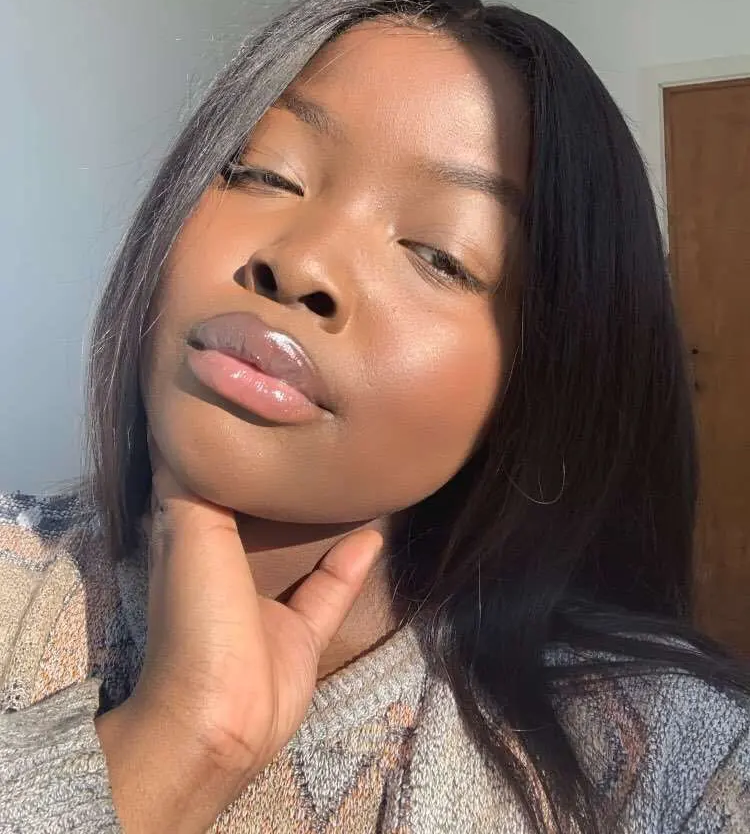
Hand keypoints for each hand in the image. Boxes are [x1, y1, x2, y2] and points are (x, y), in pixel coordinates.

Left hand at [95, 445, 383, 833]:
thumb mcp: (187, 528)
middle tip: (307, 423)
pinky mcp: (300, 633)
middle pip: (248, 507)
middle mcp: (222, 563)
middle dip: (271, 471)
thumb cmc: (196, 612)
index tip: (244, 398)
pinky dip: (350, 564)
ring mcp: (263, 602)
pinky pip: (330, 589)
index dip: (215, 440)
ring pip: (294, 547)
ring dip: (314, 515)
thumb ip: (193, 480)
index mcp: (185, 537)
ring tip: (345, 468)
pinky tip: (375, 532)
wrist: (220, 714)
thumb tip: (191, 424)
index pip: (196, 477)